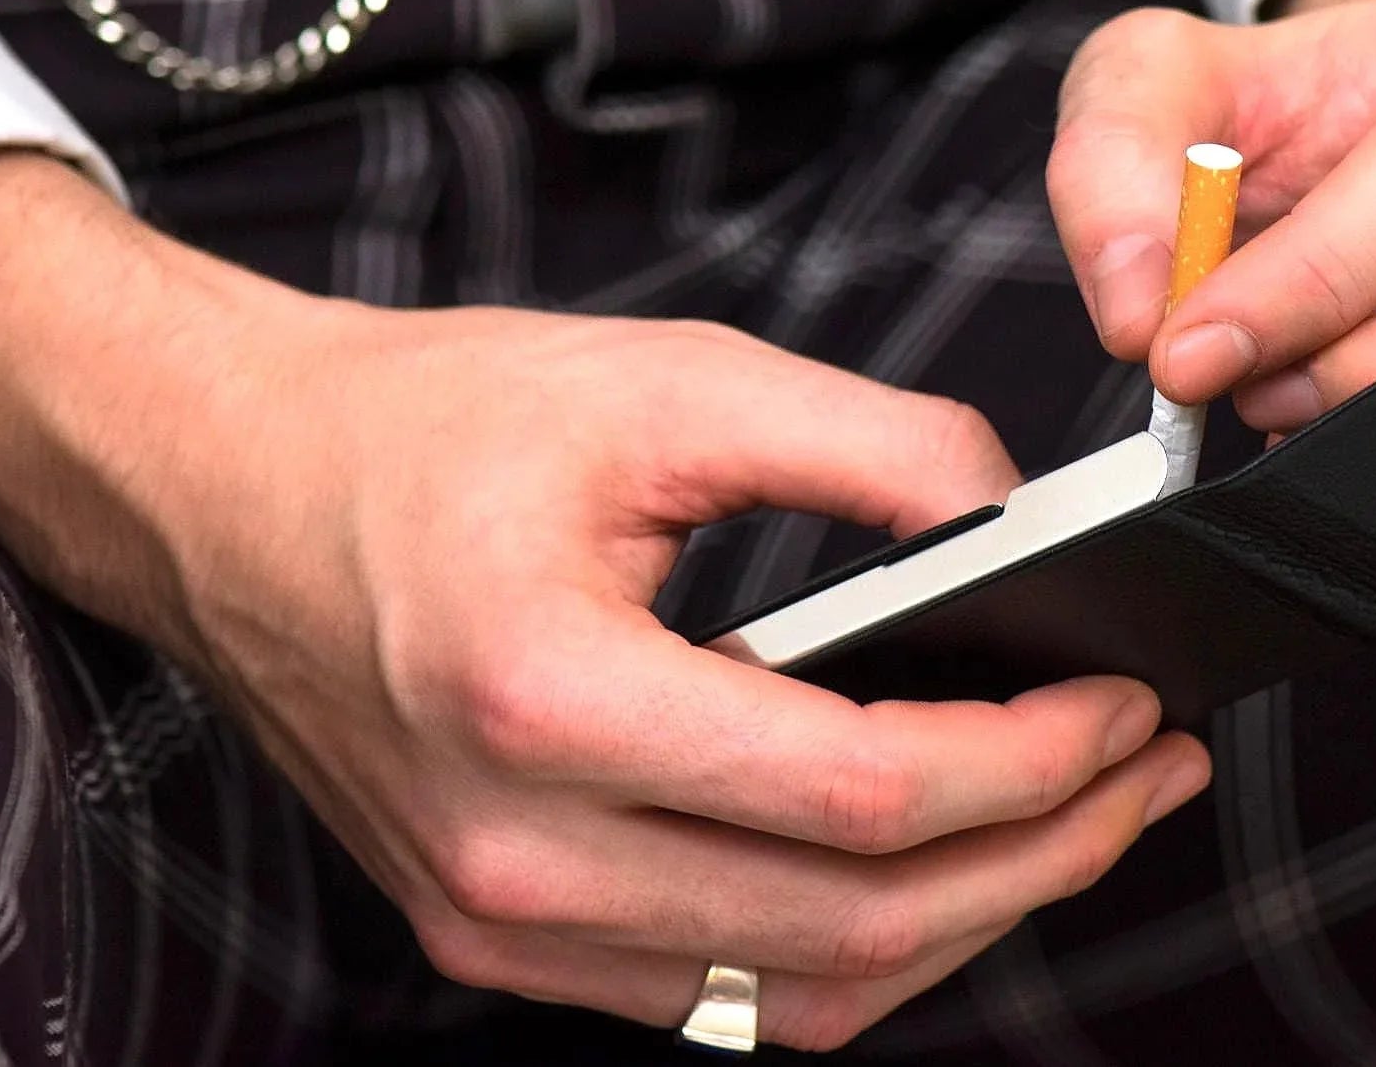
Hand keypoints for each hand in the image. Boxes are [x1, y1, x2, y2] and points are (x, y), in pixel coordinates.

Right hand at [0, 159, 1208, 1051]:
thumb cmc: (424, 426)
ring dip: (965, 920)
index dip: (1031, 762)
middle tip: (1142, 771)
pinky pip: (726, 996)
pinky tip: (932, 862)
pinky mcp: (500, 932)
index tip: (1124, 702)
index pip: (860, 797)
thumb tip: (1014, 515)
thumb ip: (865, 443)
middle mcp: (519, 852)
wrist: (232, 488)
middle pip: (856, 926)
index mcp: (549, 697)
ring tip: (1072, 820)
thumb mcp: (664, 380)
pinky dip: (855, 944)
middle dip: (1042, 856)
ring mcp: (503, 920)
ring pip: (806, 993)